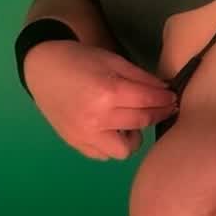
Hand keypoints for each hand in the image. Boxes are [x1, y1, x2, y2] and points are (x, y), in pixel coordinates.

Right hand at [23, 41, 176, 161]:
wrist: (42, 68)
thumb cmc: (80, 60)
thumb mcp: (113, 60)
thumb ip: (141, 78)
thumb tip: (165, 90)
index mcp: (107, 92)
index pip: (148, 101)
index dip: (165, 99)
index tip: (173, 98)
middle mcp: (97, 118)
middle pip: (141, 123)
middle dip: (158, 114)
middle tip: (163, 107)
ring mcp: (84, 135)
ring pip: (124, 150)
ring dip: (132, 136)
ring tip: (128, 120)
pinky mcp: (75, 143)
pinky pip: (103, 155)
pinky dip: (111, 145)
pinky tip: (110, 129)